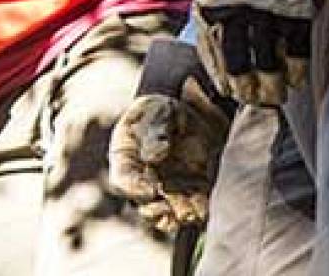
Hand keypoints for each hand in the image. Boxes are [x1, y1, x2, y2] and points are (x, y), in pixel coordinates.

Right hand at [107, 40, 233, 230]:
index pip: (123, 180)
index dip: (133, 189)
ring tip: (191, 214)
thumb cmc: (164, 110)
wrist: (190, 111)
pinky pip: (193, 211)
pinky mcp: (191, 194)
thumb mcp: (156, 112)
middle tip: (169, 210)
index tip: (150, 191)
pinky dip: (199, 214)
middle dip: (156, 212)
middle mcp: (144, 180)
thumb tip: (154, 156)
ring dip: (179, 217)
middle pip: (144, 205)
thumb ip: (154, 132)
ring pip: (168, 215)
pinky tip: (205, 210)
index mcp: (126, 159)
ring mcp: (167, 190)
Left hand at [194, 0, 328, 105]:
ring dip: (272, 84)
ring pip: (268, 61)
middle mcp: (236, 14)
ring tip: (276, 96)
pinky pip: (295, 50)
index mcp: (211, 9)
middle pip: (239, 62)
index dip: (223, 77)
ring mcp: (265, 14)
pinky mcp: (292, 12)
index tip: (229, 93)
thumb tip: (212, 62)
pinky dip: (295, 69)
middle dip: (246, 87)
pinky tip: (296, 81)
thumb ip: (211, 23)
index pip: (214, 55)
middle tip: (254, 100)